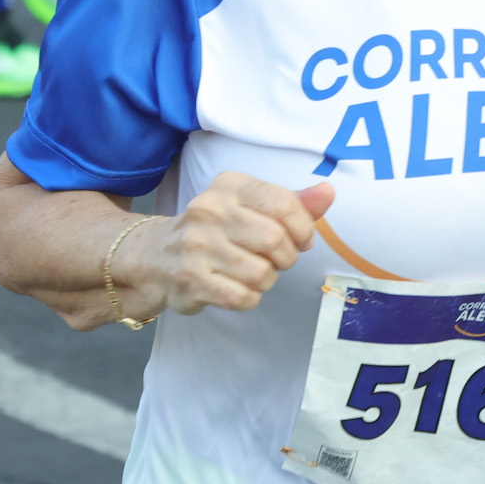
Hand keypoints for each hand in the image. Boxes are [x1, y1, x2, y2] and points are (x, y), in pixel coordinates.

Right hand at [129, 172, 334, 315]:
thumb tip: (328, 191)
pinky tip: (236, 287)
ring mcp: (197, 246)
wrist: (156, 256)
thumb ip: (292, 201)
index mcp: (229, 185)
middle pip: (276, 240)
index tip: (301, 239)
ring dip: (266, 280)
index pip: (284, 204)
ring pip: (262, 273)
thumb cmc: (215, 230)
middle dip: (285, 257)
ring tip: (251, 272)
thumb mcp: (249, 206)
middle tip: (275, 259)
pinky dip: (249, 298)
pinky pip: (244, 297)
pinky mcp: (191, 280)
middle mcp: (210, 210)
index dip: (303, 228)